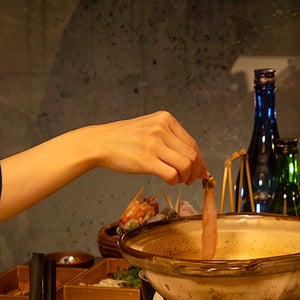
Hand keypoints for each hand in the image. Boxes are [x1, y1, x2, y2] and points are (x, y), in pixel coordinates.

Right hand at [81, 110, 207, 184]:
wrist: (99, 142)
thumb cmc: (124, 139)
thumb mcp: (150, 128)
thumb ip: (171, 140)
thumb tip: (196, 162)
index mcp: (165, 119)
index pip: (192, 143)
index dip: (199, 161)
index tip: (199, 171)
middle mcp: (161, 128)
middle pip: (192, 155)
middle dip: (195, 171)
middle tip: (189, 180)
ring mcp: (153, 143)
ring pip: (185, 165)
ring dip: (185, 177)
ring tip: (178, 180)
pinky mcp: (146, 159)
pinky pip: (172, 174)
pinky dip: (174, 181)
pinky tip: (168, 181)